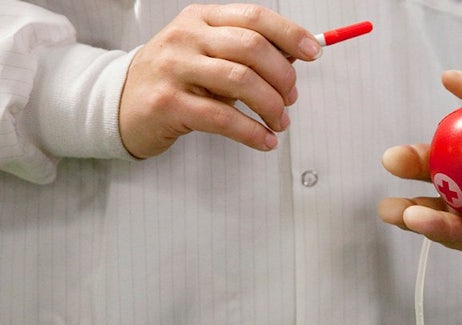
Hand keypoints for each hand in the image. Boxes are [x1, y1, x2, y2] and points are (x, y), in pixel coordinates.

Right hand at [119, 3, 321, 158]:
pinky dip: (252, 132)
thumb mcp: (208, 54)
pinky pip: (223, 118)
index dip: (290, 34)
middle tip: (291, 98)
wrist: (118, 104)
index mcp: (201, 18)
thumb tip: (297, 55)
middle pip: (252, 48)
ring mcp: (173, 68)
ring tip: (280, 122)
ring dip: (272, 106)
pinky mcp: (167, 103)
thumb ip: (247, 52)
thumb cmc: (175, 79)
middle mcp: (186, 37)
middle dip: (283, 76)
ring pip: (241, 81)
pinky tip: (265, 141)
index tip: (314, 52)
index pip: (254, 17)